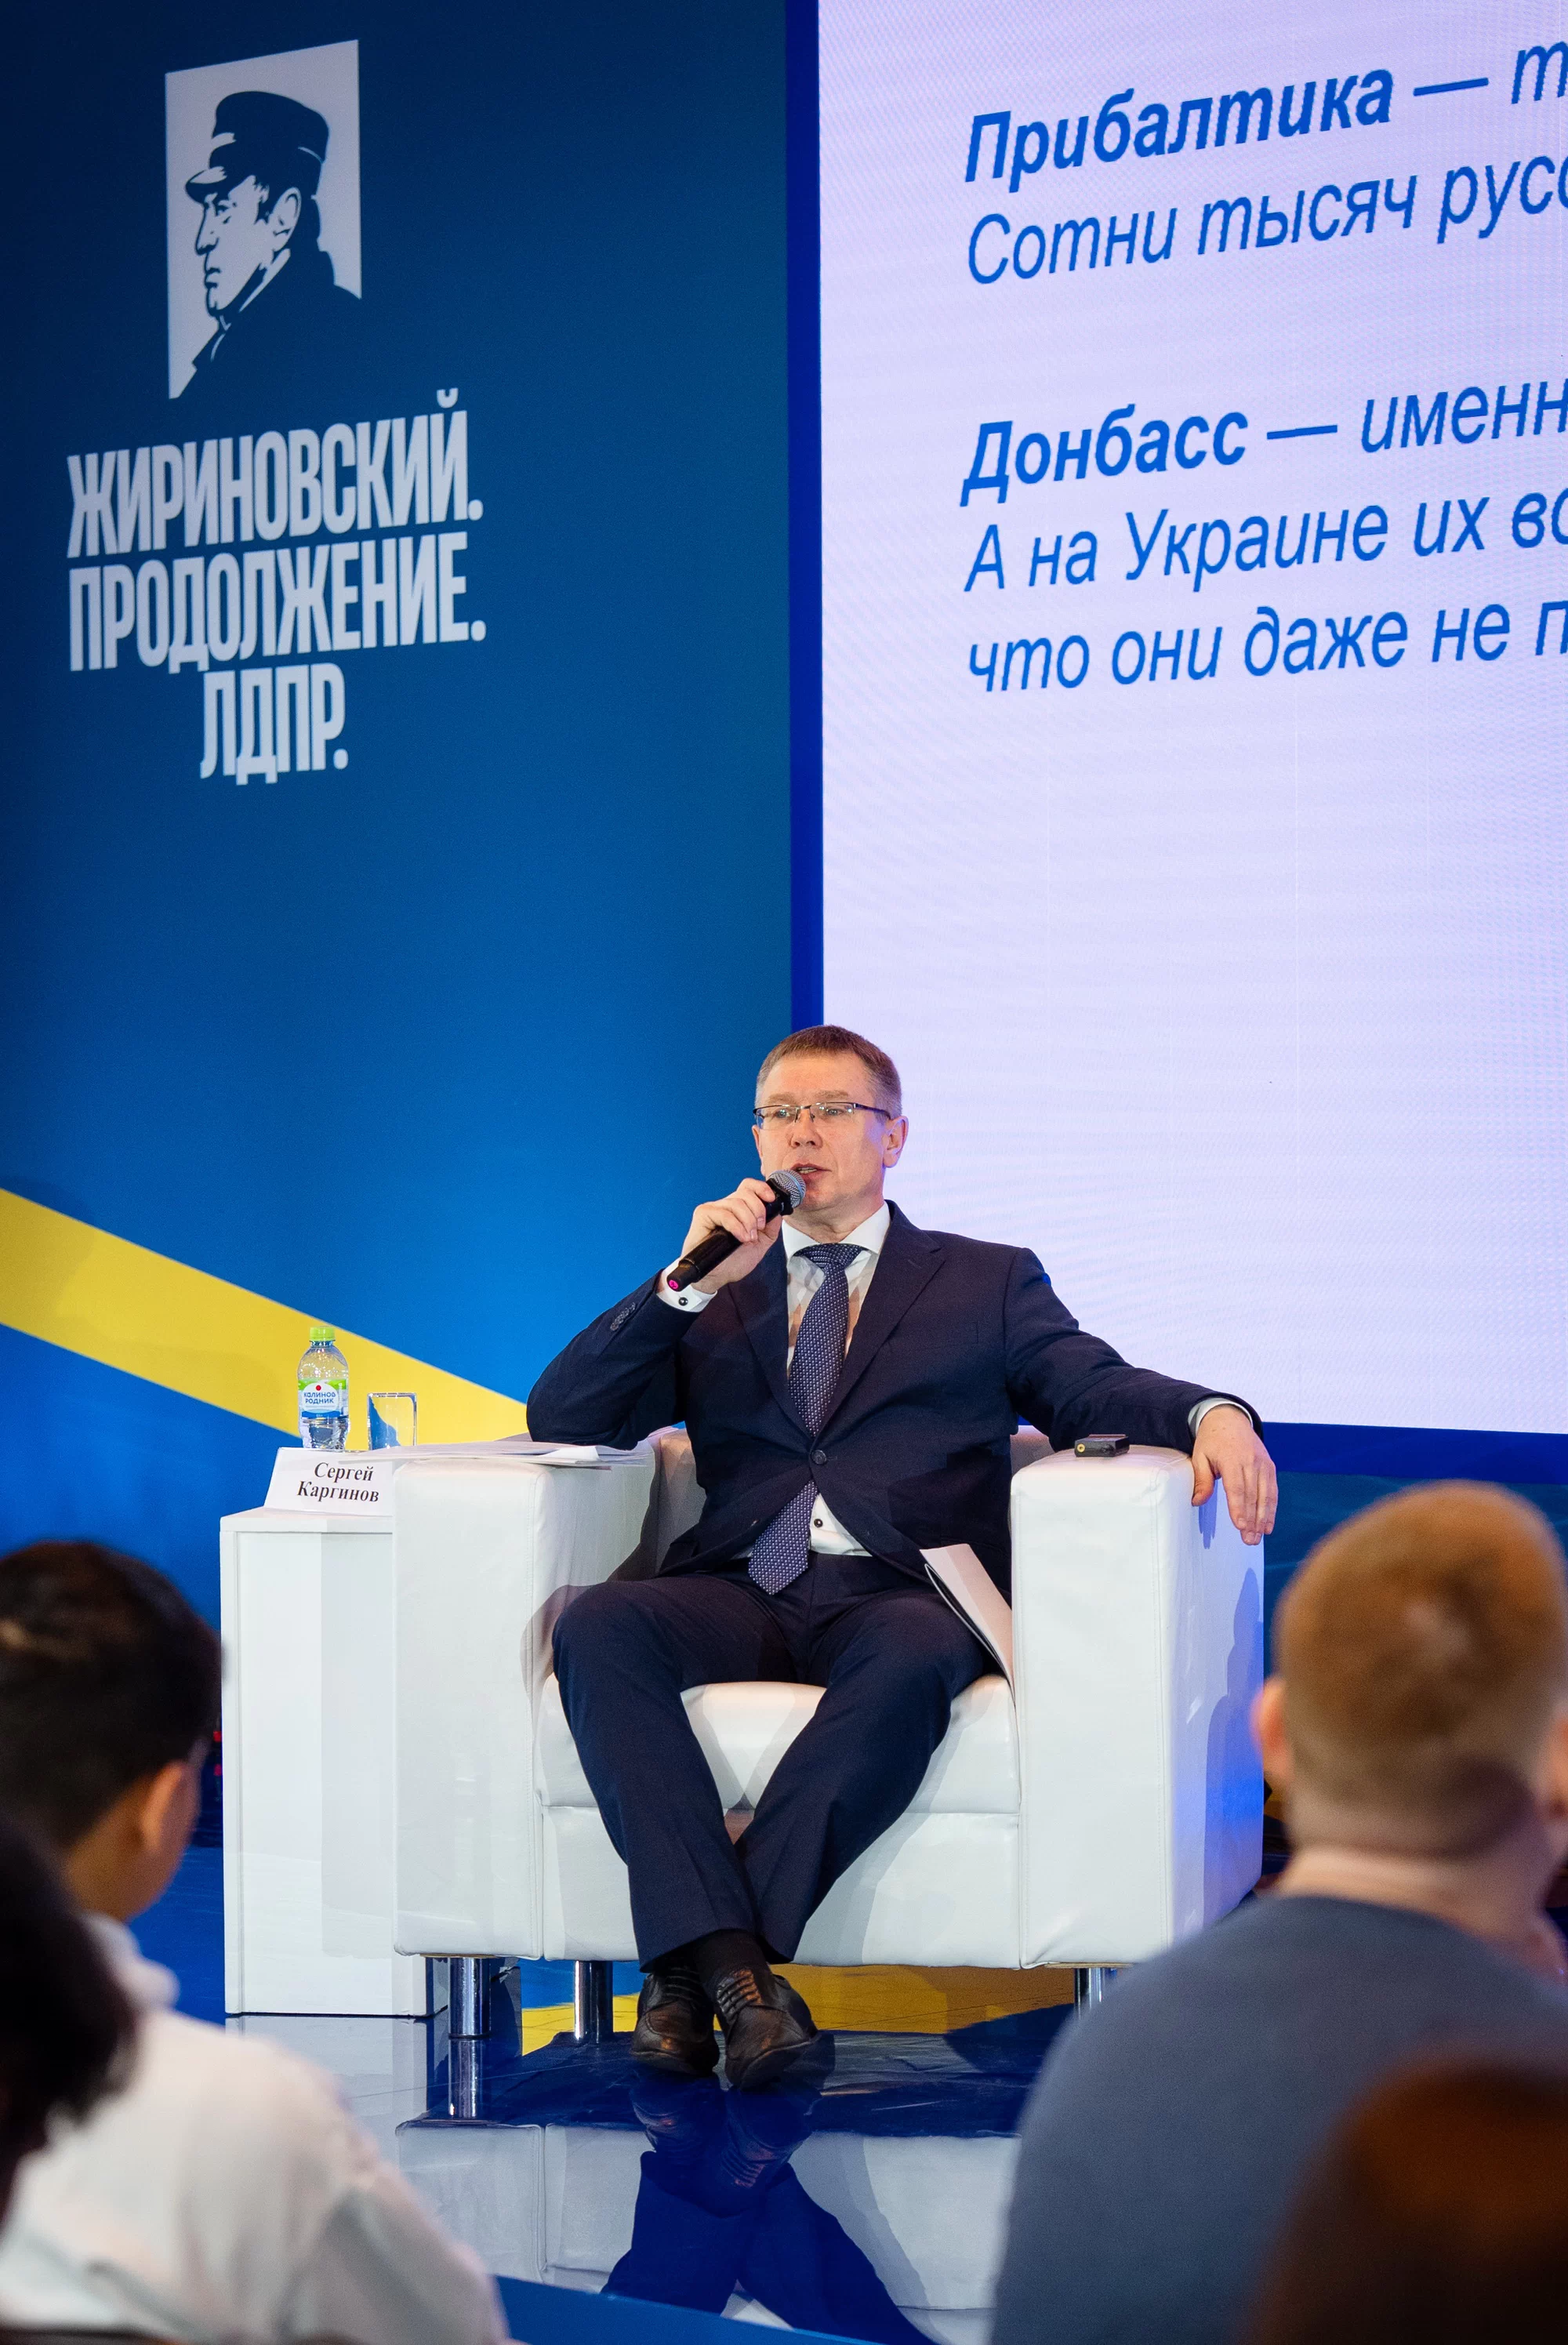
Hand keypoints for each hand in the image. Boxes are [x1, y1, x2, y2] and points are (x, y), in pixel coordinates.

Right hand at [676, 1178, 784, 1293]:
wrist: (716, 1277)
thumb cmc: (733, 1261)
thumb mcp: (761, 1244)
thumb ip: (771, 1227)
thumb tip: (778, 1211)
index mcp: (740, 1209)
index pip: (749, 1187)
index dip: (762, 1189)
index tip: (771, 1200)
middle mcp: (726, 1206)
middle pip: (746, 1192)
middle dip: (758, 1210)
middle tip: (759, 1229)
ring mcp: (714, 1209)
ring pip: (736, 1203)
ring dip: (748, 1221)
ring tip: (748, 1238)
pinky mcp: (703, 1215)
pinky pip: (724, 1213)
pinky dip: (736, 1226)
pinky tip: (740, 1238)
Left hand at [1191, 1406, 1276, 1545]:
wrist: (1230, 1419)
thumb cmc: (1212, 1440)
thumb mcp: (1200, 1455)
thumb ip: (1201, 1479)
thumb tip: (1196, 1501)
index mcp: (1232, 1458)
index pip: (1237, 1487)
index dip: (1239, 1508)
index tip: (1240, 1525)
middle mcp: (1251, 1461)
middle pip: (1252, 1495)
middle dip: (1252, 1520)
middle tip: (1249, 1540)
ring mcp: (1263, 1464)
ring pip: (1265, 1495)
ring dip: (1263, 1518)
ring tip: (1258, 1537)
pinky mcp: (1270, 1467)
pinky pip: (1272, 1491)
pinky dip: (1271, 1509)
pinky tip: (1268, 1525)